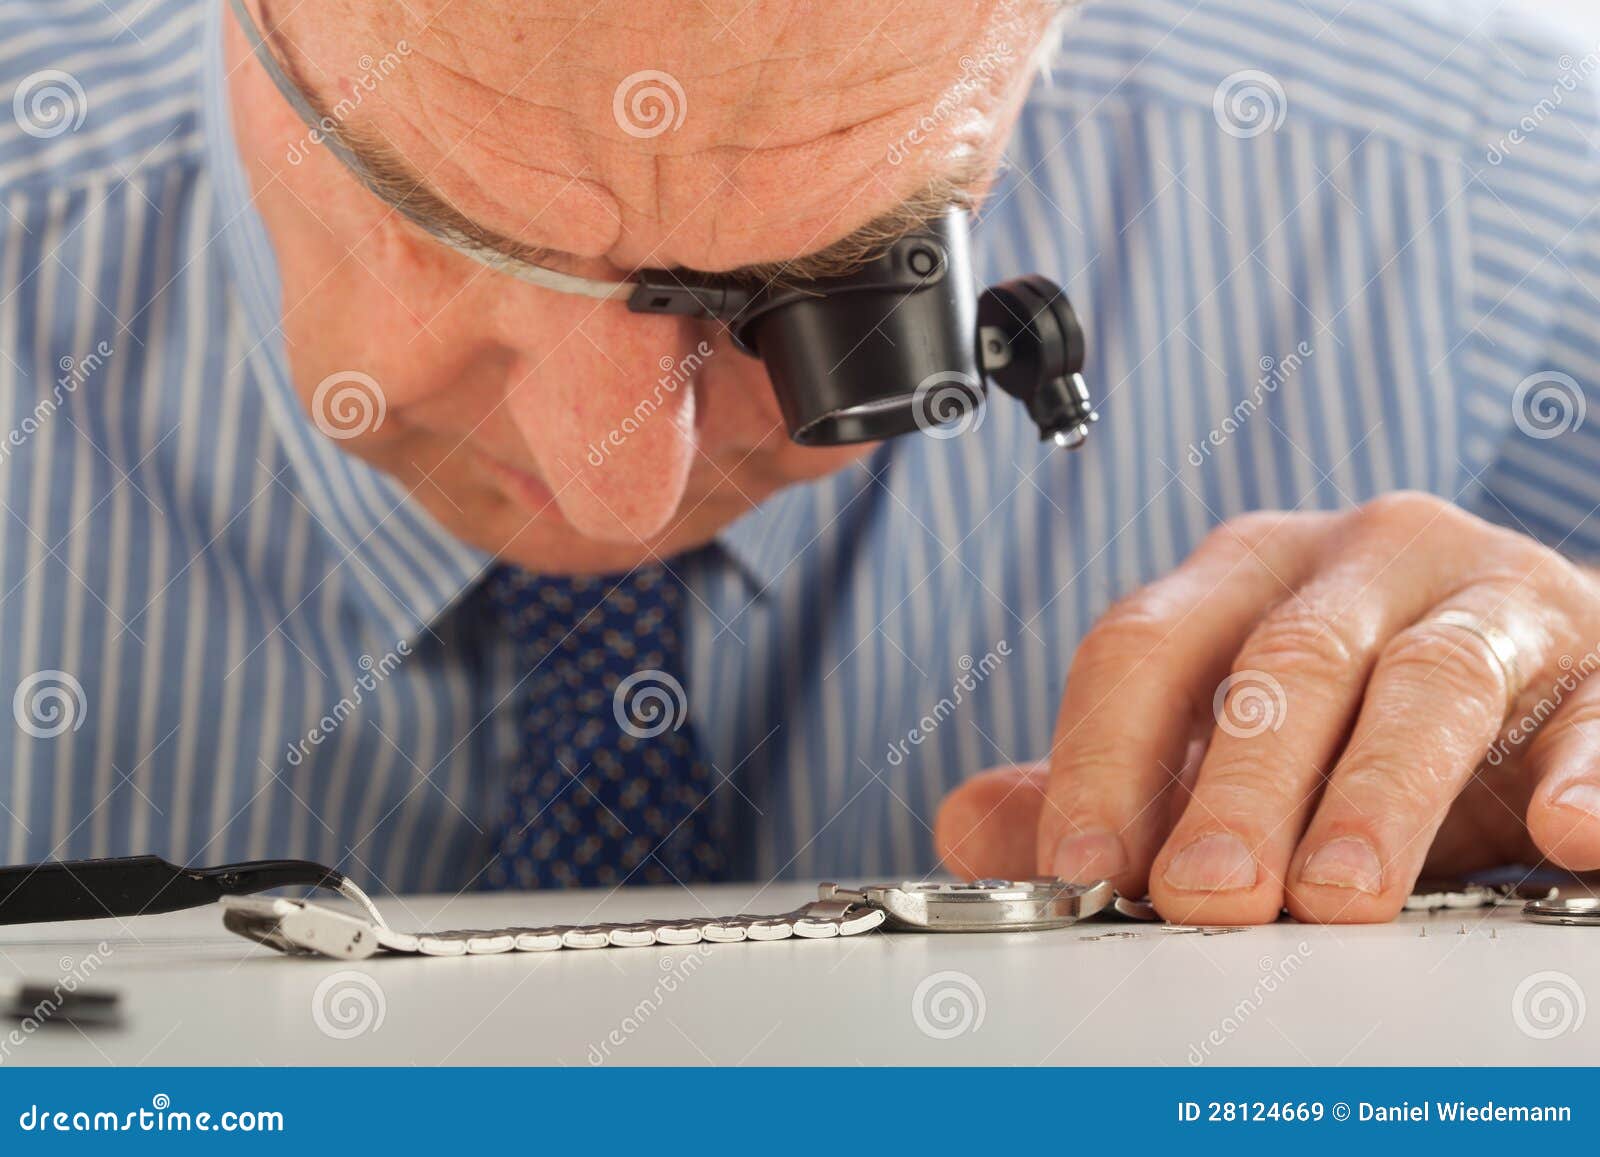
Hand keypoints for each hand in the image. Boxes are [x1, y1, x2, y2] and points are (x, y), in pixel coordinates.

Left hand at [935, 493, 1599, 922]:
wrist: (1535, 671)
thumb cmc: (1353, 711)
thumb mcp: (1218, 738)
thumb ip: (1108, 780)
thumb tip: (972, 826)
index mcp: (1242, 575)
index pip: (1145, 646)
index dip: (1103, 757)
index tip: (1081, 865)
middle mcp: (1357, 561)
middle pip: (1279, 664)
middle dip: (1235, 788)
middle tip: (1204, 896)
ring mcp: (1484, 596)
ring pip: (1425, 680)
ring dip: (1378, 793)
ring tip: (1341, 895)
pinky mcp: (1594, 659)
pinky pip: (1592, 715)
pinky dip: (1582, 772)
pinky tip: (1565, 830)